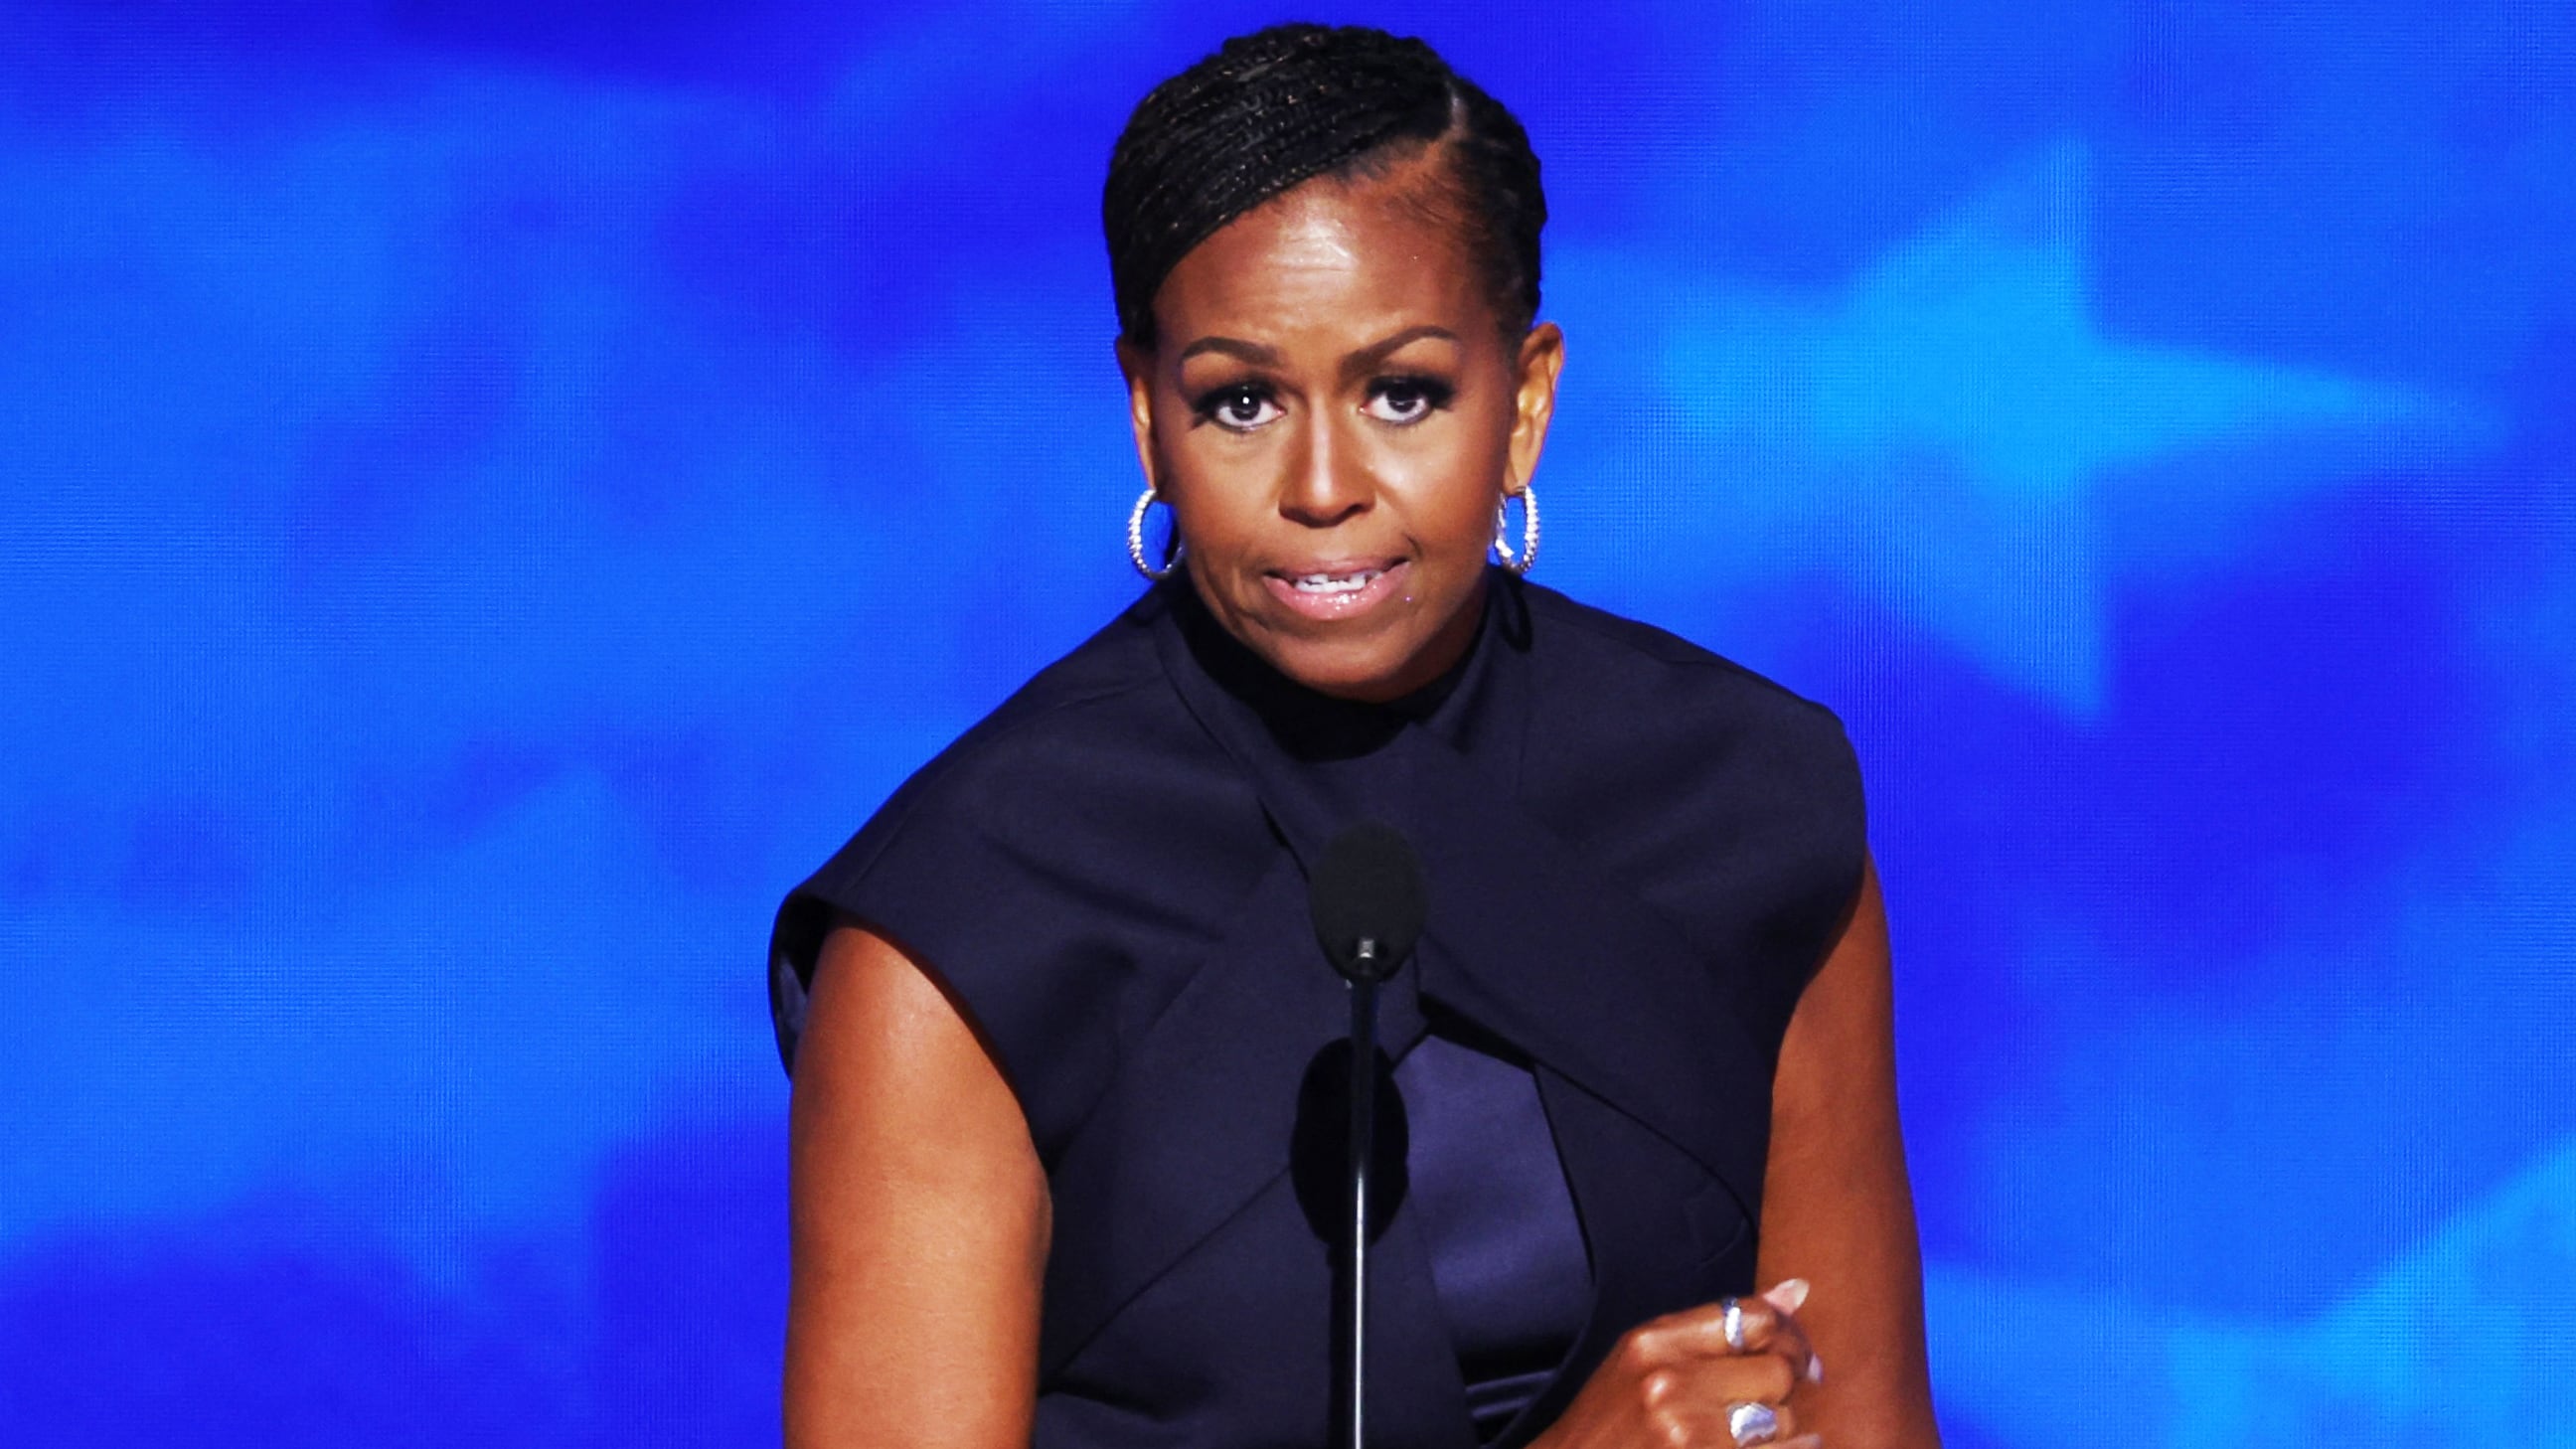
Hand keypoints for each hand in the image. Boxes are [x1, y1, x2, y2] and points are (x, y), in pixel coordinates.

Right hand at [1532, 1280, 1823, 1448]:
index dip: (1788, 1336)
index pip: (1754, 1317)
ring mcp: (1688, 1433)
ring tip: (1747, 1436)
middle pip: (1777, 1370)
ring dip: (1778, 1431)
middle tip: (1769, 1403)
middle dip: (1783, 1389)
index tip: (1796, 1357)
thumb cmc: (1611, 1423)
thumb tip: (1798, 1291)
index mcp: (1654, 1343)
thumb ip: (1717, 1328)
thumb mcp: (1645, 1361)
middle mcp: (1671, 1384)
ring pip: (1783, 1420)